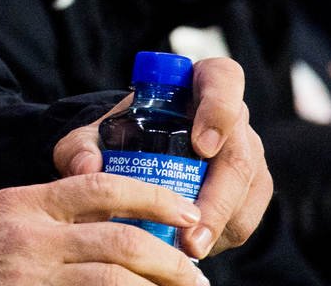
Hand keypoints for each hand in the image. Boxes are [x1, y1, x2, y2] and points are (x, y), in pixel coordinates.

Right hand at [0, 172, 210, 285]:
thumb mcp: (3, 210)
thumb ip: (51, 208)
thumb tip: (111, 211)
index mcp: (29, 203)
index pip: (101, 188)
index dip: (152, 197)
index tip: (186, 211)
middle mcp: (33, 238)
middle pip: (120, 242)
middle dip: (170, 260)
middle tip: (196, 273)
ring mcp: (33, 276)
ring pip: (114, 282)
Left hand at [57, 56, 271, 259]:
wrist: (134, 156)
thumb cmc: (118, 137)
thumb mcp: (90, 136)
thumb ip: (79, 146)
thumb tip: (87, 168)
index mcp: (199, 83)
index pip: (223, 80)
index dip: (218, 111)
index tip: (200, 147)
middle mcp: (234, 117)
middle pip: (239, 155)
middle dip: (217, 200)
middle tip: (190, 234)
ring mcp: (248, 154)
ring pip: (247, 193)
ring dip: (219, 225)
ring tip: (189, 250)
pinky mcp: (251, 190)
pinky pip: (245, 217)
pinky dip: (221, 236)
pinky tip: (191, 249)